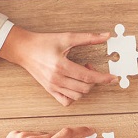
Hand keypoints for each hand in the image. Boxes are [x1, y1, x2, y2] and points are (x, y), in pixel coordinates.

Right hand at [0, 26, 118, 105]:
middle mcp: (57, 79)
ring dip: (85, 88)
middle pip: (84, 88)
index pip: (88, 77)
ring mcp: (52, 87)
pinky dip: (74, 96)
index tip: (113, 78)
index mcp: (61, 66)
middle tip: (90, 67)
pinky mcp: (49, 90)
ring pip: (77, 96)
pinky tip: (75, 85)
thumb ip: (88, 37)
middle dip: (94, 80)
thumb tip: (106, 36)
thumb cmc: (44, 42)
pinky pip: (66, 101)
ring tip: (82, 74)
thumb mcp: (67, 37)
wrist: (24, 49)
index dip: (104, 78)